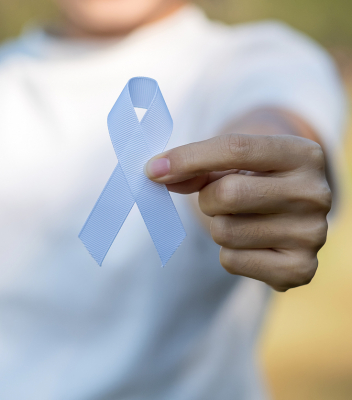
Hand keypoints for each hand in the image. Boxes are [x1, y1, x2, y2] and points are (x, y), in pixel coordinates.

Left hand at [145, 133, 331, 291]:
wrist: (288, 211)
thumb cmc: (254, 179)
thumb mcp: (231, 162)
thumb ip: (195, 166)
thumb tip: (157, 174)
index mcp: (302, 154)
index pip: (236, 148)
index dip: (187, 158)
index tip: (153, 170)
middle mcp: (316, 193)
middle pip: (227, 194)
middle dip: (207, 199)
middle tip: (220, 200)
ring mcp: (312, 235)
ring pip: (224, 231)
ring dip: (218, 227)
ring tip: (242, 220)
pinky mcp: (300, 270)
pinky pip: (232, 262)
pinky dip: (230, 254)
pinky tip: (252, 244)